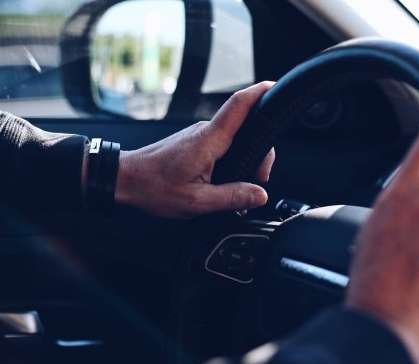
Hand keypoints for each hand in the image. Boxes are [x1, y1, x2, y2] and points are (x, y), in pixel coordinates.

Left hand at [115, 82, 275, 217]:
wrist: (123, 179)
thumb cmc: (152, 187)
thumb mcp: (196, 202)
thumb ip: (231, 197)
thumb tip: (259, 195)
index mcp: (209, 140)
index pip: (239, 105)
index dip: (259, 92)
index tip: (275, 86)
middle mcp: (205, 132)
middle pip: (246, 128)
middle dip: (260, 152)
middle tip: (256, 182)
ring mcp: (199, 135)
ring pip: (235, 138)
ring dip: (245, 158)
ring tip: (237, 188)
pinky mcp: (194, 143)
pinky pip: (222, 145)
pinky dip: (231, 159)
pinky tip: (224, 181)